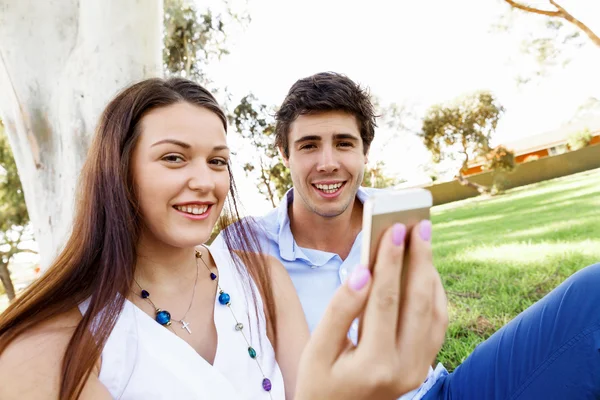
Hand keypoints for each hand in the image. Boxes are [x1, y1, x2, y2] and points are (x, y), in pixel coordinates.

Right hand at [294, 220, 447, 399]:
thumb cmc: (320, 382)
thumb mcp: (317, 349)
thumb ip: (340, 310)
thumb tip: (363, 272)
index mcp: (374, 364)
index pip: (386, 300)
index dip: (391, 261)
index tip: (396, 228)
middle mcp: (405, 369)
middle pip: (419, 302)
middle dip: (420, 258)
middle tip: (419, 224)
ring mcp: (419, 370)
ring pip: (435, 312)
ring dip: (430, 273)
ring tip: (423, 240)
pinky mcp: (423, 367)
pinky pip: (438, 325)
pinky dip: (435, 294)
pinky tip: (425, 271)